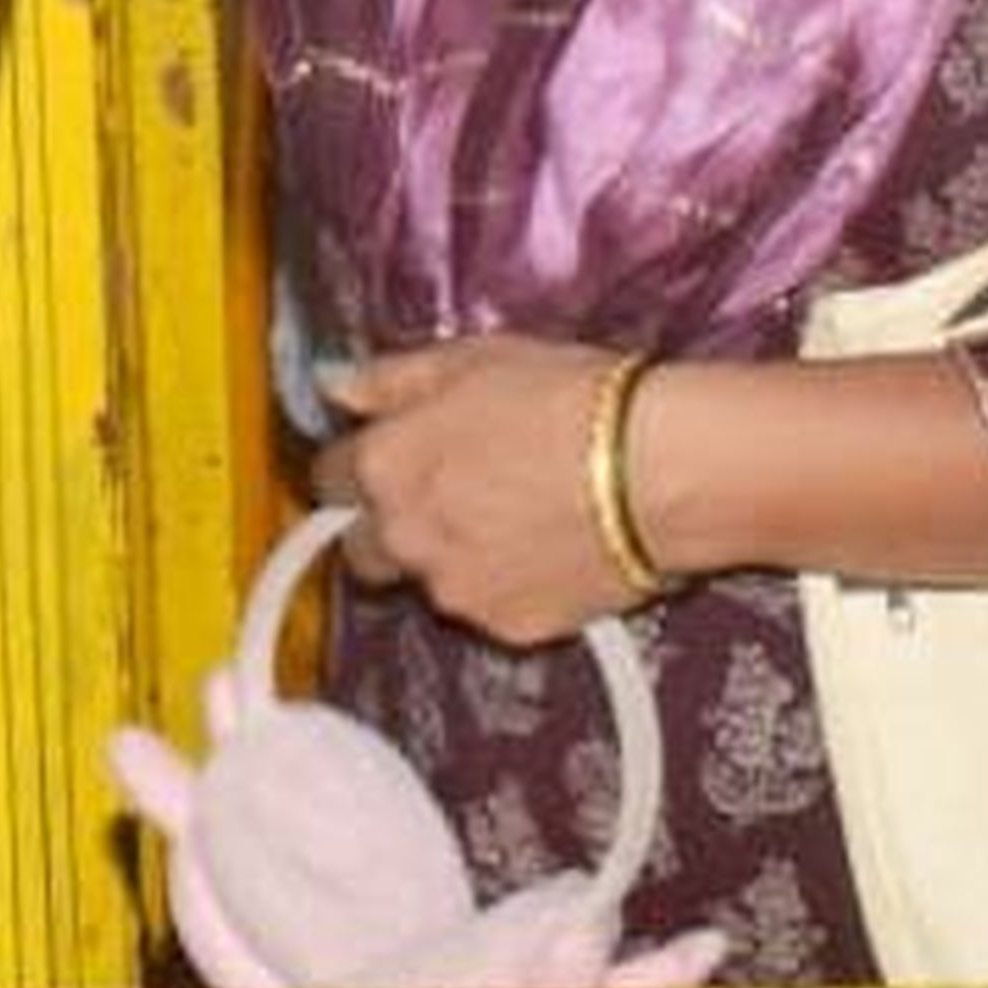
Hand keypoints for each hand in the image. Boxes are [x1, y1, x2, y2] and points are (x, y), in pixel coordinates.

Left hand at [311, 336, 650, 647]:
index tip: (390, 455)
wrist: (658, 471)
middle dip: (390, 527)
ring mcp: (454, 590)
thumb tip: (336, 384)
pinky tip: (553, 549)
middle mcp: (404, 537)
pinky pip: (491, 609)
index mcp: (385, 465)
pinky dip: (510, 586)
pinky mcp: (507, 628)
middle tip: (449, 496)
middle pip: (364, 548)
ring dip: (454, 557)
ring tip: (519, 519)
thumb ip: (391, 379)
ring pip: (430, 582)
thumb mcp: (474, 359)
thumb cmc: (572, 400)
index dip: (359, 464)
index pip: (329, 477)